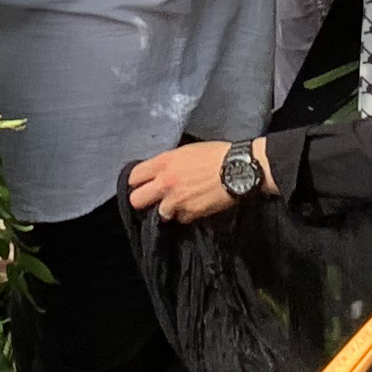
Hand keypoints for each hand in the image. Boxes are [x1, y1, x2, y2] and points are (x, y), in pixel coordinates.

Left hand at [125, 140, 251, 223]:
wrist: (238, 169)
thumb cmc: (216, 154)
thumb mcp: (186, 152)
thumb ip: (169, 164)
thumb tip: (160, 172)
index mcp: (163, 163)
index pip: (133, 177)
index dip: (136, 182)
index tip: (142, 184)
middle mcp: (164, 183)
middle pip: (136, 200)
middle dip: (143, 200)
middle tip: (153, 199)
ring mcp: (176, 201)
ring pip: (159, 213)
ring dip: (168, 210)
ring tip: (180, 204)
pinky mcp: (190, 214)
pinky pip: (181, 219)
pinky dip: (186, 215)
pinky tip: (195, 207)